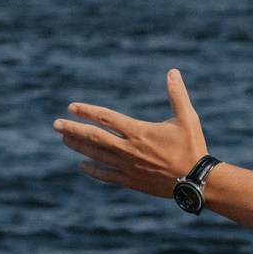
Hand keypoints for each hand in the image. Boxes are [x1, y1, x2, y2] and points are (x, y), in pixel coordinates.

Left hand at [55, 70, 207, 198]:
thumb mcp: (188, 118)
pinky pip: (106, 175)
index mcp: (140, 132)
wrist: (196, 181)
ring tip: (64, 139)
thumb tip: (172, 72)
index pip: (106, 118)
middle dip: (73, 130)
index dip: (87, 112)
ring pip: (96, 155)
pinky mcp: (131, 180)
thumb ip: (177, 95)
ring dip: (78, 146)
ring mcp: (128, 166)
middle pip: (94, 137)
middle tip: (56, 124)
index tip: (72, 107)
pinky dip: (92, 170)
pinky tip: (81, 165)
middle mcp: (129, 149)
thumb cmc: (193, 147)